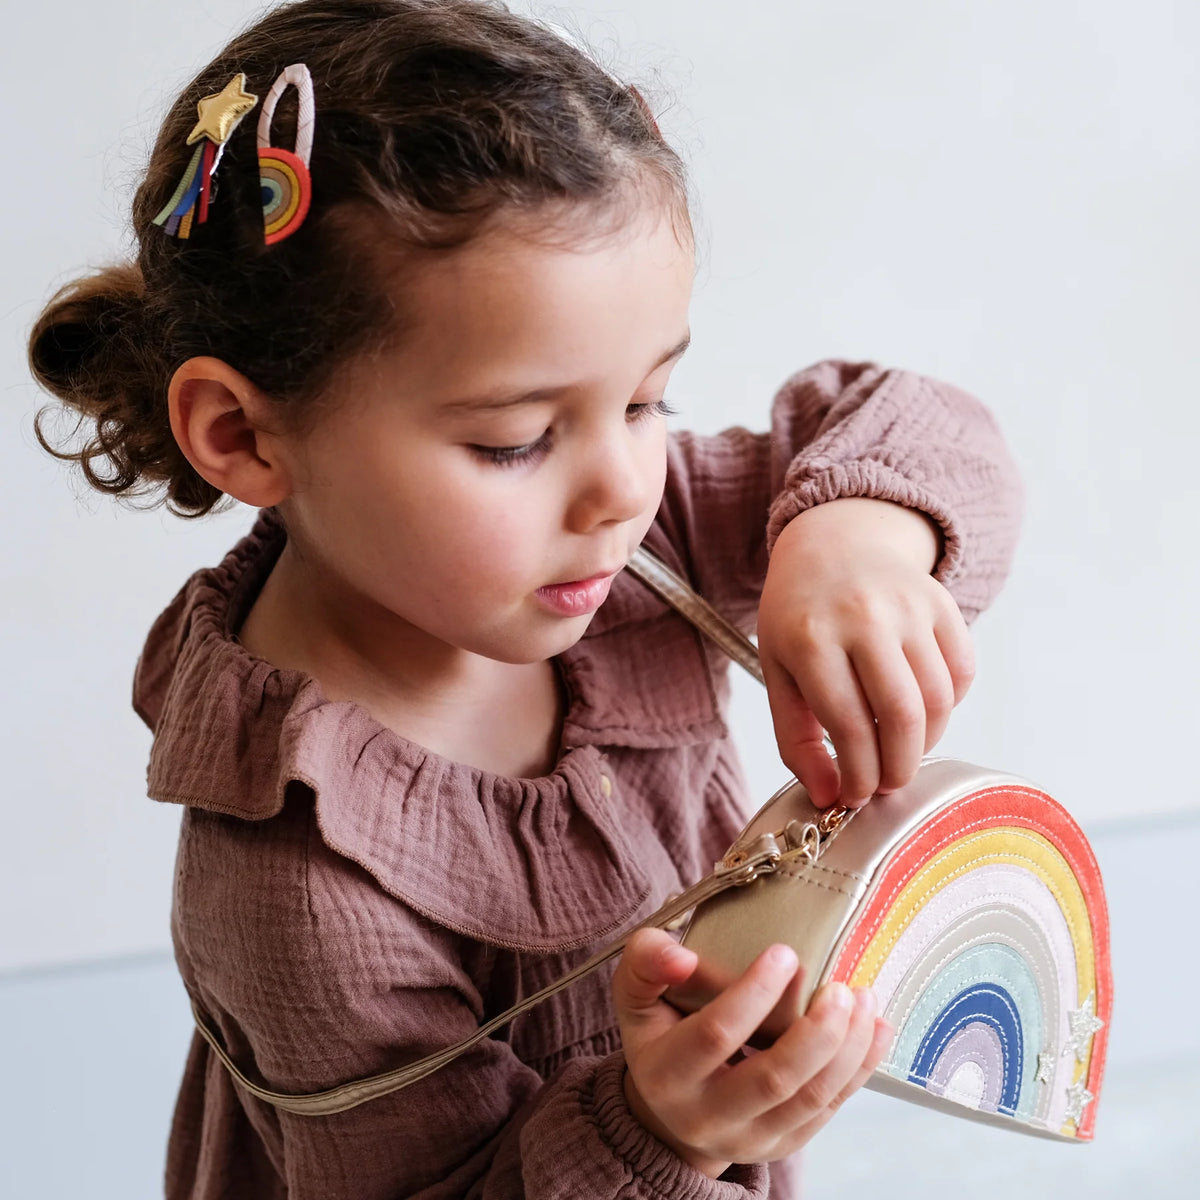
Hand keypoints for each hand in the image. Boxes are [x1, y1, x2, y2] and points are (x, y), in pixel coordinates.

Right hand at [613, 928, 891, 1177]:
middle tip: (841, 987)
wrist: (667, 1111)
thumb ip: (646, 961)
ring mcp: (749, 1136)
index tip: (785, 953)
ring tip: (864, 999)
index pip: (714, 1036)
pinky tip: (876, 1029)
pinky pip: (828, 1110)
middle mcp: (707, 1114)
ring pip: (808, 1099)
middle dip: (816, 1032)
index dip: (752, 994)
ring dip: (847, 1049)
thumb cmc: (658, 1035)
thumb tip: (682, 956)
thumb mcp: (635, 996)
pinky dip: (859, 1069)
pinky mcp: (782, 1144)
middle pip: (772, 1079)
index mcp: (667, 1073)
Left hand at [757, 498, 974, 807]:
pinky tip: (920, 708)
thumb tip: (827, 798)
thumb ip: (796, 739)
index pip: (848, 726)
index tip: (855, 796)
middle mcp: (863, 617)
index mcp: (811, 638)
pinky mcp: (941, 603)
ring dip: (925, 742)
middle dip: (899, 768)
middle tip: (887, 783)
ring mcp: (908, 605)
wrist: (831, 546)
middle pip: (902, 716)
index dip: (858, 774)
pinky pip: (961, 673)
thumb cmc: (799, 618)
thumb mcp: (778, 672)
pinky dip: (948, 706)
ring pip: (938, 699)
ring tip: (900, 749)